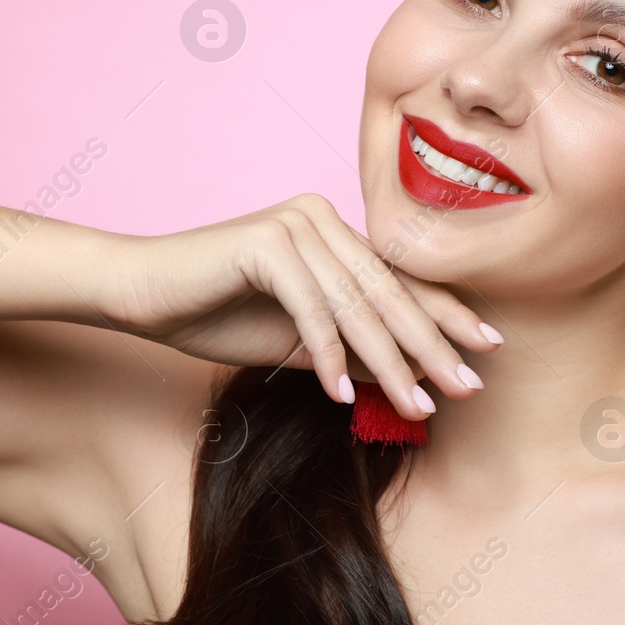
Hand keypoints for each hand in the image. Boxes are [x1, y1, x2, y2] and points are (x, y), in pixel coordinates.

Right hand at [99, 193, 500, 420]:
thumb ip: (349, 349)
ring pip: (358, 304)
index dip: (447, 317)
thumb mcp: (296, 341)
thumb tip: (409, 377)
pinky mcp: (267, 241)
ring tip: (417, 406)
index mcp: (335, 234)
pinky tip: (340, 396)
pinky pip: (311, 309)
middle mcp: (323, 218)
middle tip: (469, 387)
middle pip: (390, 292)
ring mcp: (296, 224)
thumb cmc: (212, 313)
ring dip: (389, 362)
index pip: (401, 280)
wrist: (138, 292)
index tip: (486, 352)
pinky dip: (327, 355)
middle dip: (433, 346)